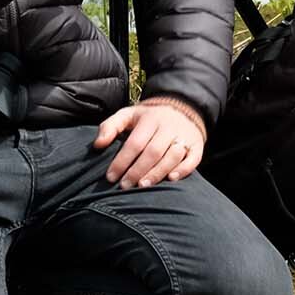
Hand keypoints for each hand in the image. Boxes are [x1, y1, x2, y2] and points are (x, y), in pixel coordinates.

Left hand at [92, 98, 206, 188]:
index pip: (135, 143)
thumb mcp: (128, 115)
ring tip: (143, 186)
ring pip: (172, 156)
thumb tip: (97, 145)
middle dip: (137, 171)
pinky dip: (183, 170)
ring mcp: (184, 136)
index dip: (122, 161)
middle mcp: (169, 127)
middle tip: (125, 186)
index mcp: (150, 119)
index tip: (111, 177)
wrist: (182, 108)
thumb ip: (110, 127)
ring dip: (157, 173)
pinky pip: (193, 159)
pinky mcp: (197, 145)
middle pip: (153, 152)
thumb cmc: (148, 118)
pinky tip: (171, 179)